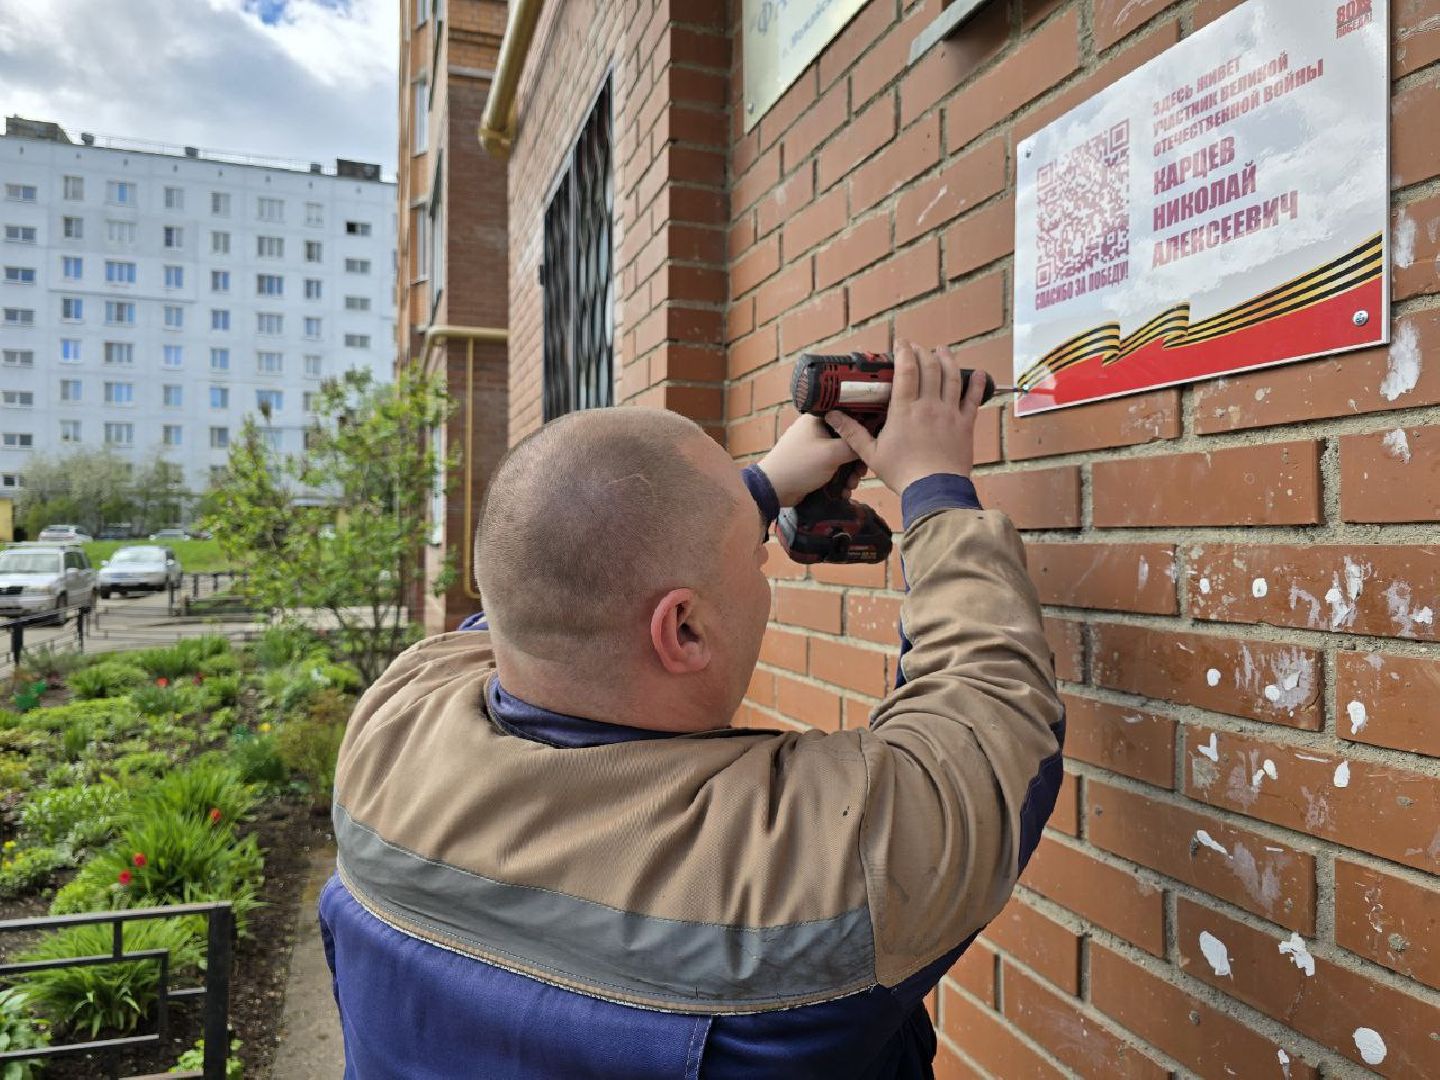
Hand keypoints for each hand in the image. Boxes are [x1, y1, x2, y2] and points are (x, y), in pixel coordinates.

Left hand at [756, 415, 862, 506]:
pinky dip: (839, 479)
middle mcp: (816, 430)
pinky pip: (832, 468)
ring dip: (849, 473)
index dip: (862, 432)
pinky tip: (843, 492)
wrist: (775, 489)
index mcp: (818, 419)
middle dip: (856, 461)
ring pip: (841, 457)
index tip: (871, 447)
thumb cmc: (801, 465)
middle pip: (847, 441)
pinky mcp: (813, 464)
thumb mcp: (832, 453)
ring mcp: (814, 448)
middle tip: (861, 474)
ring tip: (851, 487)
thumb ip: (854, 445)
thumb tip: (870, 442)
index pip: (848, 418)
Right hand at [825, 342, 983, 495]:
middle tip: (917, 347)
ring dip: (948, 360)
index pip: (906, 370)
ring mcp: (949, 413)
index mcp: (904, 410)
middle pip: (930, 367)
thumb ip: (853, 432)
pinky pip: (973, 399)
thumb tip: (832, 416)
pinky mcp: (965, 424)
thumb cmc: (902, 473)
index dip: (904, 351)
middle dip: (923, 352)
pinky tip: (979, 373)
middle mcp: (928, 405)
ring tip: (942, 350)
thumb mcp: (871, 454)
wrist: (934, 491)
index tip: (900, 342)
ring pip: (952, 377)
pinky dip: (977, 384)